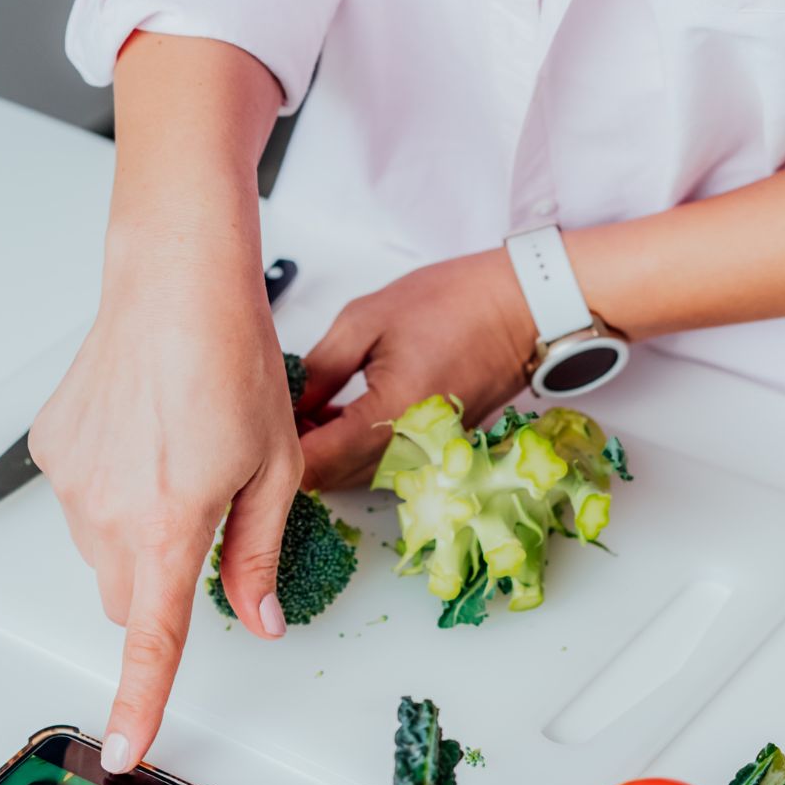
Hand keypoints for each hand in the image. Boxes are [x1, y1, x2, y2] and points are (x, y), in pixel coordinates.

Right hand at [29, 256, 301, 772]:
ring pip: (101, 551)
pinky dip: (110, 493)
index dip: (141, 700)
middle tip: (205, 521)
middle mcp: (105, 514)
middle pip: (125, 597)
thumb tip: (258, 618)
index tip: (126, 748)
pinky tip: (142, 439)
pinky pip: (80, 501)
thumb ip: (259, 555)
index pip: (152, 638)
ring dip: (137, 535)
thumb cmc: (234, 366)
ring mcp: (68, 482)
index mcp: (169, 527)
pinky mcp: (49, 451)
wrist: (176, 286)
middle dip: (161, 586)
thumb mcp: (273, 470)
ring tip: (175, 460)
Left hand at [297, 249, 537, 488]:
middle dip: (298, 449)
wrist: (521, 309)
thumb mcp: (366, 321)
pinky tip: (339, 415)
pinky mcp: (432, 454)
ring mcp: (424, 458)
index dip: (278, 447)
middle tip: (281, 406)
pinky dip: (351, 449)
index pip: (314, 463)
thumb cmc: (456, 304)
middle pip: (329, 479)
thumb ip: (318, 371)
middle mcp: (409, 451)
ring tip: (311, 405)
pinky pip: (377, 466)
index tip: (263, 419)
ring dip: (325, 451)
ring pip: (351, 478)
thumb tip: (285, 403)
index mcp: (389, 417)